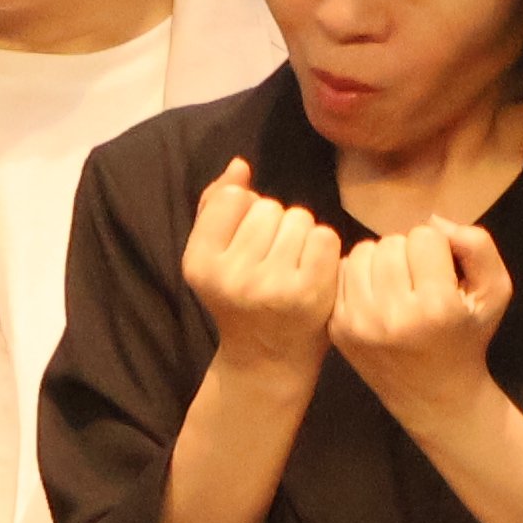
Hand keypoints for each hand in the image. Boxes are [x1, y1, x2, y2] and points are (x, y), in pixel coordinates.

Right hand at [184, 160, 345, 384]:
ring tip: (292, 264)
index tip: (245, 240)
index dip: (247, 210)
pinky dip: (324, 247)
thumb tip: (240, 166)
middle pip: (269, 207)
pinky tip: (315, 269)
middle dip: (275, 224)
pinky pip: (324, 237)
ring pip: (299, 218)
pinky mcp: (310, 292)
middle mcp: (230, 275)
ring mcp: (271, 285)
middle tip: (271, 259)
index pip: (235, 198)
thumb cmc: (241, 296)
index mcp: (198, 263)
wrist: (268, 356)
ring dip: (301, 234)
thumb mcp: (212, 255)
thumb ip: (217, 206)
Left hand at [327, 220, 514, 419]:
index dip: (438, 248)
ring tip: (398, 283)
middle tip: (419, 278)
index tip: (443, 272)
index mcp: (436, 307)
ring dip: (381, 260)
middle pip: (389, 243)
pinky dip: (359, 275)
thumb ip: (477, 247)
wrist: (434, 392)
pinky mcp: (336, 327)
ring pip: (362, 253)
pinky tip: (376, 294)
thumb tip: (433, 220)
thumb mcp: (494, 292)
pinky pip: (340, 273)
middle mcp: (392, 315)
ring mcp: (358, 323)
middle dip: (407, 252)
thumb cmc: (468, 336)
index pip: (425, 237)